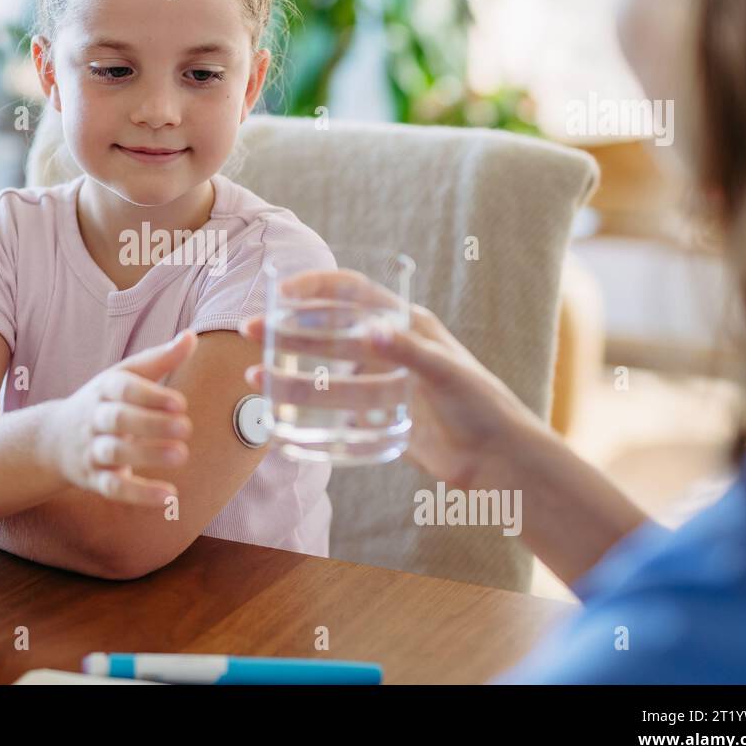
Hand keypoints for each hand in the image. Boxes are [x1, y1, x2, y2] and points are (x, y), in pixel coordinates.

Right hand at [46, 329, 196, 506]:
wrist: (51, 440)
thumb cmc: (102, 402)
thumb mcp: (124, 376)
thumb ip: (159, 360)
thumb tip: (190, 337)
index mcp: (104, 389)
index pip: (123, 387)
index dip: (150, 395)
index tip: (180, 403)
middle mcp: (94, 418)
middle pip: (117, 418)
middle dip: (151, 423)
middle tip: (187, 428)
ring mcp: (91, 450)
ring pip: (114, 453)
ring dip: (147, 455)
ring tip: (181, 455)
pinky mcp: (94, 479)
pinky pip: (113, 488)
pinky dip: (139, 494)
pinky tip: (169, 496)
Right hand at [238, 270, 551, 489]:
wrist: (496, 459)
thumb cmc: (483, 406)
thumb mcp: (448, 373)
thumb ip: (410, 352)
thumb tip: (370, 333)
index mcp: (406, 323)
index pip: (352, 291)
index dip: (315, 286)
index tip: (280, 294)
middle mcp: (388, 347)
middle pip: (328, 330)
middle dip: (286, 329)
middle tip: (249, 332)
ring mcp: (380, 382)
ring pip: (324, 370)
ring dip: (287, 371)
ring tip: (254, 376)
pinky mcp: (377, 415)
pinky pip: (333, 406)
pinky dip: (305, 405)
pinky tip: (278, 408)